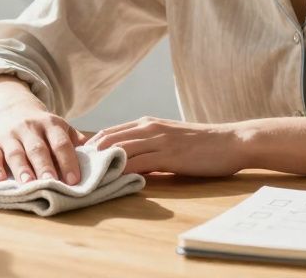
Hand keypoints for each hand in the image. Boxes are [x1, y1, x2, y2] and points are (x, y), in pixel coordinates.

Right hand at [0, 107, 86, 185]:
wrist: (13, 109)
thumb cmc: (43, 128)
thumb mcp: (61, 128)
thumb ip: (76, 142)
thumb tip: (99, 158)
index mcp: (51, 124)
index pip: (61, 143)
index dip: (68, 161)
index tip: (74, 180)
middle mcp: (30, 127)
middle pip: (38, 149)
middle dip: (45, 167)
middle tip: (51, 183)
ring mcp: (10, 135)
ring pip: (15, 153)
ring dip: (21, 169)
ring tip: (27, 184)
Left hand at [87, 116, 246, 176]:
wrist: (231, 141)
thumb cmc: (203, 145)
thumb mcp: (170, 142)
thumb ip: (149, 150)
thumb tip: (130, 165)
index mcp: (147, 123)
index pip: (109, 132)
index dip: (90, 146)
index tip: (76, 161)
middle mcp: (149, 127)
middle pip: (107, 138)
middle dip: (88, 155)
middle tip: (74, 172)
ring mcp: (158, 139)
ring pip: (119, 149)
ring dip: (100, 164)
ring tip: (85, 178)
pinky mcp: (169, 154)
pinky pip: (138, 162)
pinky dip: (121, 171)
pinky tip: (111, 181)